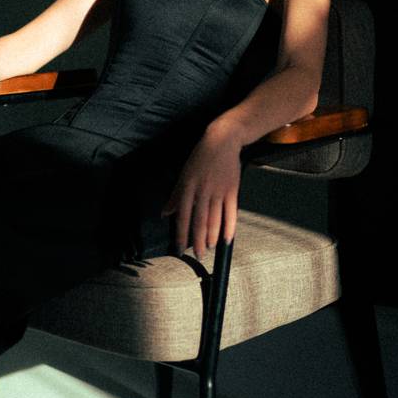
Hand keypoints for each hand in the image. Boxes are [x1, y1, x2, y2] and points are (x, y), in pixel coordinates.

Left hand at [162, 124, 241, 257]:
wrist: (223, 141)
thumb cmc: (201, 157)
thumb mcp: (184, 174)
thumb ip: (175, 196)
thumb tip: (165, 213)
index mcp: (188, 187)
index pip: (183, 216)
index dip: (181, 234)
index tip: (179, 248)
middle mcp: (202, 191)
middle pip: (200, 221)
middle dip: (198, 241)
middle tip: (198, 256)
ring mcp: (218, 191)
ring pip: (215, 219)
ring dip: (212, 237)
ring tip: (209, 249)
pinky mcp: (232, 190)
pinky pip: (231, 213)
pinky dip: (229, 227)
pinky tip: (227, 239)